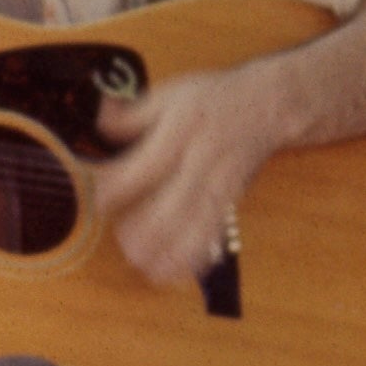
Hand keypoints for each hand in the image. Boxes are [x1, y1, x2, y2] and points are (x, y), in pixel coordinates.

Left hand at [96, 55, 286, 290]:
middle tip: (121, 239)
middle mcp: (203, 160)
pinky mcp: (231, 201)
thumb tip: (98, 122)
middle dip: (145, 230)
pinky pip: (213, 234)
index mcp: (183, 130)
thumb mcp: (168, 94)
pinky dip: (194, 257)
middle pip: (174, 204)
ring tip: (143, 264)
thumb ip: (130, 115)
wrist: (266, 106)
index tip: (99, 200)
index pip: (146, 166)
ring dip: (170, 252)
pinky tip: (175, 272)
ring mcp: (221, 184)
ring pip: (196, 226)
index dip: (118, 188)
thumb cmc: (213, 100)